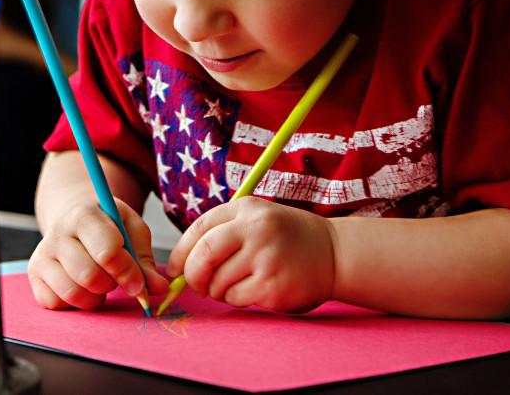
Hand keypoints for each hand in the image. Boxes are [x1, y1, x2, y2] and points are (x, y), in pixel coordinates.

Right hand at [28, 198, 168, 310]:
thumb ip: (145, 261)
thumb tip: (159, 288)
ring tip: (101, 283)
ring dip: (95, 297)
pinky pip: (55, 303)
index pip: (106, 251)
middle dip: (111, 284)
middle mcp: (57, 232)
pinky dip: (75, 304)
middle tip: (115, 278)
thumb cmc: (109, 226)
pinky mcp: (34, 275)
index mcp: (84, 215)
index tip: (139, 282)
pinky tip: (83, 288)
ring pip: (72, 293)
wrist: (77, 222)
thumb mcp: (132, 231)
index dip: (127, 272)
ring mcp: (42, 254)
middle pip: (89, 275)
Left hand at [165, 197, 335, 313]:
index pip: (198, 229)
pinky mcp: (273, 286)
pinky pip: (235, 298)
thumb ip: (223, 232)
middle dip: (192, 276)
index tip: (175, 268)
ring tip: (237, 284)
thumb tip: (181, 263)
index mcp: (246, 208)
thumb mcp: (257, 218)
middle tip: (197, 286)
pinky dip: (236, 300)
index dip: (179, 252)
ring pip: (217, 282)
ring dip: (218, 291)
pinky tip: (254, 291)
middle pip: (202, 256)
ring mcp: (265, 258)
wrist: (335, 254)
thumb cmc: (289, 238)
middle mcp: (255, 230)